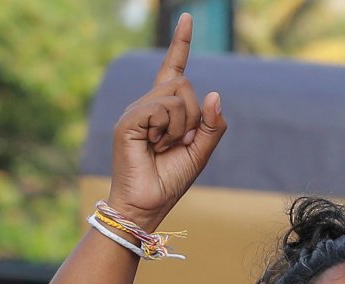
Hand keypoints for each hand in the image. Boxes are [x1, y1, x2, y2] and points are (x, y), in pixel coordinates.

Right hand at [106, 15, 225, 232]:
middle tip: (180, 143)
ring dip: (182, 126)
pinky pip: (161, 109)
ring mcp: (136, 111)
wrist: (146, 204)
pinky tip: (155, 144)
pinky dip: (168, 129)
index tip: (188, 18)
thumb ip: (212, 125)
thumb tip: (216, 94)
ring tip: (165, 146)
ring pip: (175, 96)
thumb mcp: (201, 152)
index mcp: (164, 110)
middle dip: (193, 116)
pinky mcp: (128, 120)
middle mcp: (147, 105)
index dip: (181, 43)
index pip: (174, 69)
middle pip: (182, 84)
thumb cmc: (170, 180)